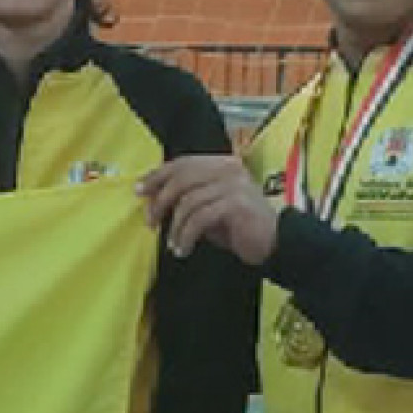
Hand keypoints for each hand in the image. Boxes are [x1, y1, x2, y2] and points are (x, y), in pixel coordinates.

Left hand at [136, 155, 277, 264]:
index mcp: (221, 164)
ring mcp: (235, 185)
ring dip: (174, 226)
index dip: (158, 175)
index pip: (183, 163)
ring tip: (172, 244)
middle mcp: (229, 169)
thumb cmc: (236, 226)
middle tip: (150, 222)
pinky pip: (200, 218)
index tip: (139, 190)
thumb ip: (185, 197)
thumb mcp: (207, 207)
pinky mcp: (237, 204)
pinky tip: (183, 249)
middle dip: (160, 201)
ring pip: (189, 201)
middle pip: (182, 178)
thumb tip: (150, 197)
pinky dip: (186, 235)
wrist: (274, 243)